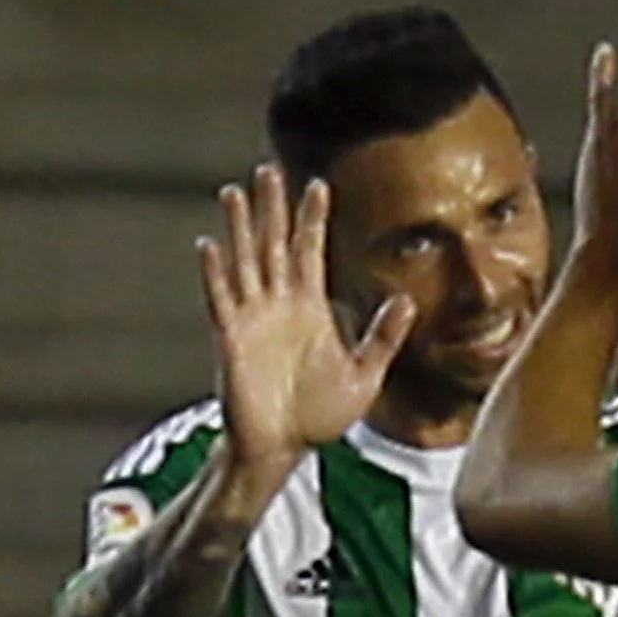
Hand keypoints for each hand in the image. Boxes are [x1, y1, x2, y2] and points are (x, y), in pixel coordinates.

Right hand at [199, 165, 414, 475]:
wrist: (285, 447)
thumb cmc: (320, 415)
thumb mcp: (365, 374)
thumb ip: (383, 337)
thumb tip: (406, 300)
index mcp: (311, 309)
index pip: (311, 252)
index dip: (313, 219)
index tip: (319, 184)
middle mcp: (280, 306)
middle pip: (274, 244)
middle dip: (273, 208)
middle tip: (269, 169)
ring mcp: (253, 319)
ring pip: (245, 261)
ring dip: (240, 227)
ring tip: (235, 191)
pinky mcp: (232, 339)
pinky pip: (222, 299)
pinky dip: (216, 273)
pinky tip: (211, 245)